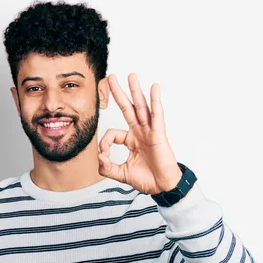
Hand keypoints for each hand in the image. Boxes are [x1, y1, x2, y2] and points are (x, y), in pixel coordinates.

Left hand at [98, 73, 182, 194]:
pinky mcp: (159, 134)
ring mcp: (149, 131)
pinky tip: (154, 88)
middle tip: (110, 78)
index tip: (104, 155)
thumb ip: (107, 168)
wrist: (162, 186)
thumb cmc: (147, 179)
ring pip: (141, 107)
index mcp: (131, 140)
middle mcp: (140, 132)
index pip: (113, 133)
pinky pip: (157, 115)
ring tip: (131, 76)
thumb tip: (99, 159)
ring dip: (136, 91)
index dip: (105, 143)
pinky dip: (155, 101)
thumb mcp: (121, 174)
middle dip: (118, 93)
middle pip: (127, 108)